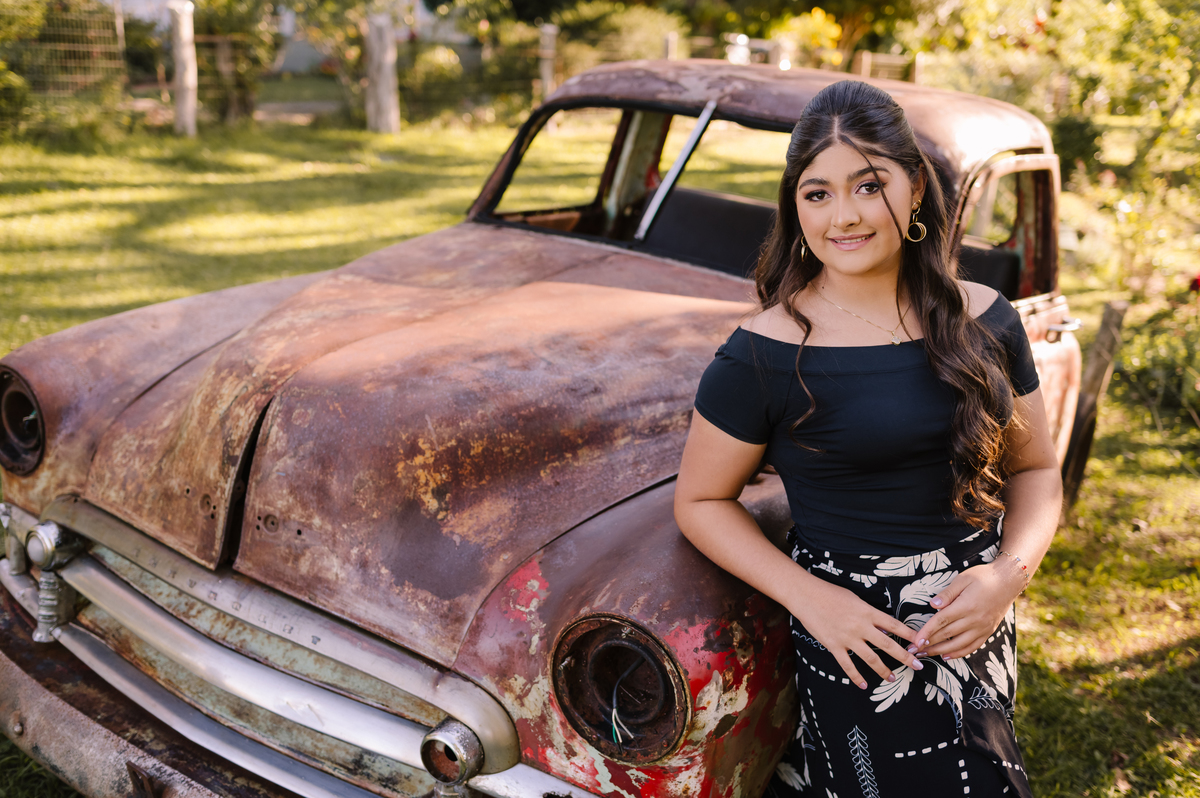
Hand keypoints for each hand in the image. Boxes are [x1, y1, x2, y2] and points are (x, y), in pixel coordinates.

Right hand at [789, 577, 923, 689]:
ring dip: (884, 670)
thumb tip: (882, 627)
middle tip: (918, 666)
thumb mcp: (855, 599)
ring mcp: (847, 638)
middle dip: (905, 657)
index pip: (894, 625)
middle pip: (888, 645)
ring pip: (871, 658)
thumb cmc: (830, 593)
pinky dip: (856, 677)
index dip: (910, 635)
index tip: (921, 643)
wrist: (806, 596)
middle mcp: (860, 626)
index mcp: (867, 611)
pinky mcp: (834, 646)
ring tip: (893, 678)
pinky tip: (864, 685)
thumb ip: (868, 613)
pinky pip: (848, 665)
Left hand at [912, 562, 1023, 659]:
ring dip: (941, 651)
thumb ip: (947, 594)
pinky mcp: (988, 631)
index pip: (941, 621)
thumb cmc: (983, 576)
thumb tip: (932, 605)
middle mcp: (974, 620)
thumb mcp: (963, 579)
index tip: (915, 640)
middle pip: (947, 634)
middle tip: (914, 650)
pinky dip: (959, 653)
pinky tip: (947, 656)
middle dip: (929, 644)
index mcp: (966, 606)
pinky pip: (972, 646)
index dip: (926, 632)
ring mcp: (982, 627)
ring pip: (958, 644)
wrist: (1009, 581)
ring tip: (926, 655)